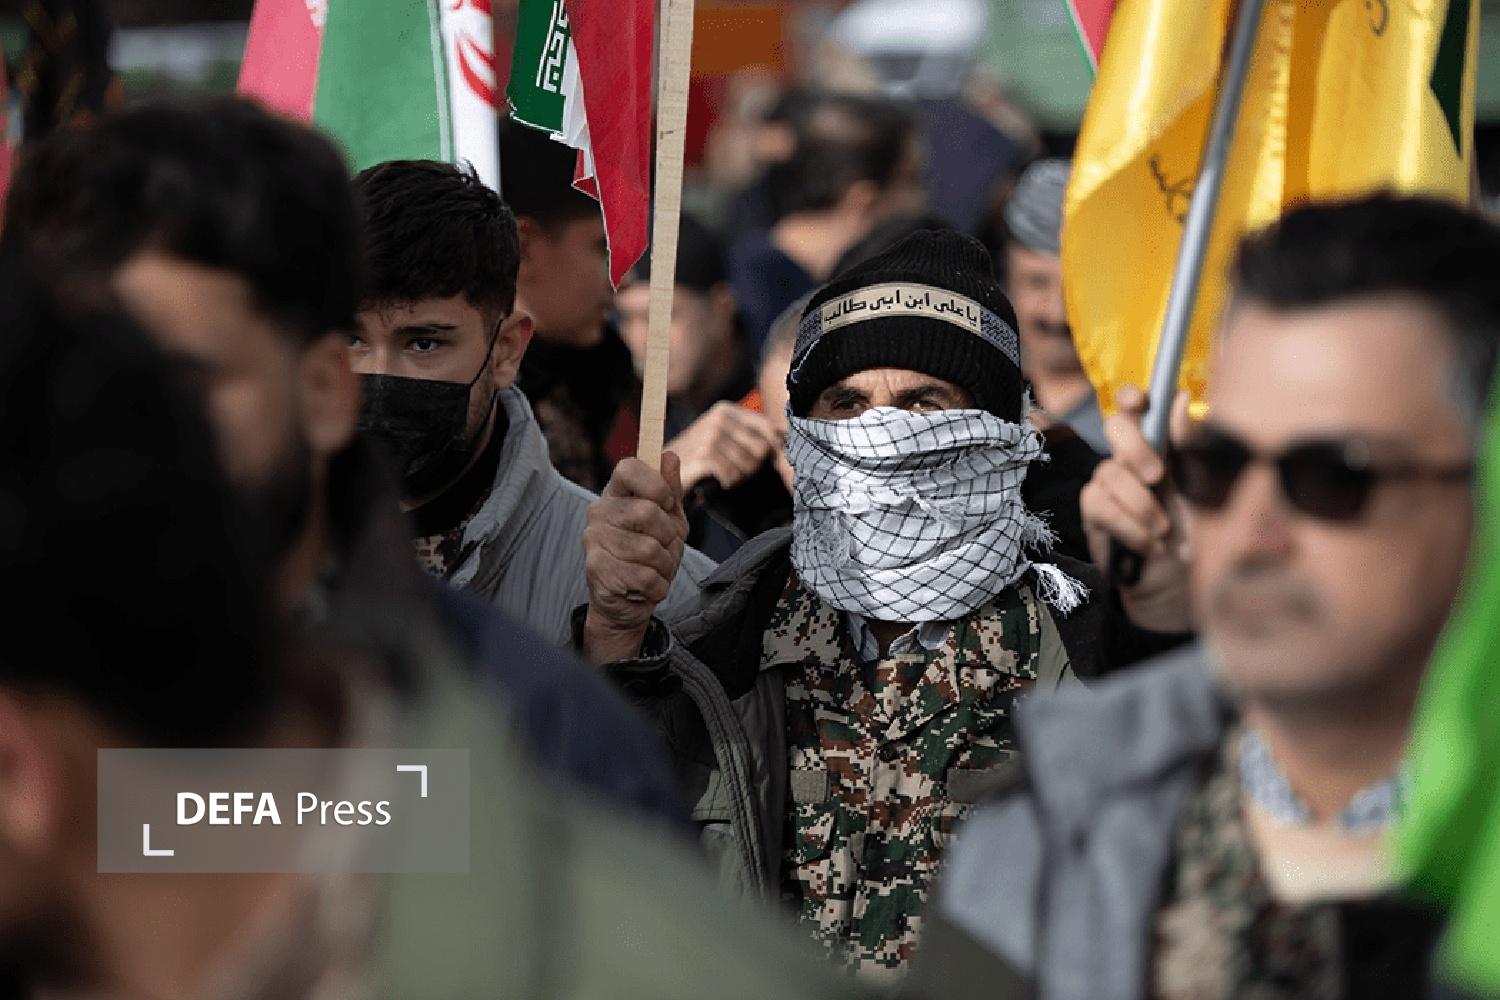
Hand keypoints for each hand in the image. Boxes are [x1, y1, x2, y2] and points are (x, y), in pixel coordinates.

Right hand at [582, 453, 688, 662]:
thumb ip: (670, 490)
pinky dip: (657, 586)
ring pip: (650, 549)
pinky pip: (645, 576)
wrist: (629, 603)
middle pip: (647, 511)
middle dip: (668, 536)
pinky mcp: (596, 570)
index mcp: (616, 493)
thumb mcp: (669, 521)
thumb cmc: (650, 557)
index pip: (628, 467)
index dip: (655, 483)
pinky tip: (646, 587)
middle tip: (662, 548)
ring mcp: (594, 540)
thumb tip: (669, 456)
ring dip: (665, 565)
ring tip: (654, 569)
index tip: (666, 502)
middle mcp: (599, 512)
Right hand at [667, 401, 779, 490]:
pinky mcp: (704, 455)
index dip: (774, 448)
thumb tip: (785, 445)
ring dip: (739, 476)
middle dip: (753, 465)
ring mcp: (711, 435)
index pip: (767, 428)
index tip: (769, 462)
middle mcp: (719, 418)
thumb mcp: (724, 438)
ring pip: (749, 465)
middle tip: (735, 469)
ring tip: (723, 473)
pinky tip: (718, 480)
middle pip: (761, 448)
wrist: (661, 469)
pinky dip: (728, 482)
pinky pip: (733, 475)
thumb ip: (753, 437)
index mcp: (727, 410)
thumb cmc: (698, 456)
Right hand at [1080, 385, 1194, 632]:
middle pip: (1115, 427)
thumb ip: (1190, 444)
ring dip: (1141, 505)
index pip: (1135, 408)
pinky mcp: (1094, 513)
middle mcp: (1128, 459)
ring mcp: (1108, 484)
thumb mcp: (1202, 486)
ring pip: (1109, 472)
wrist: (1180, 582)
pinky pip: (1100, 506)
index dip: (1132, 398)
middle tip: (1158, 477)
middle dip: (1136, 448)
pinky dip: (1129, 527)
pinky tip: (1149, 545)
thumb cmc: (1195, 531)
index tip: (1140, 401)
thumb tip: (1179, 399)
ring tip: (1163, 531)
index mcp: (1158, 446)